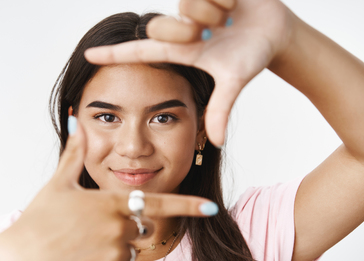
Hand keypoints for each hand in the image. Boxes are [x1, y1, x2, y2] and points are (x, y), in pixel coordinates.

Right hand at [0, 116, 215, 260]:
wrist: (19, 260)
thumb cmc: (38, 219)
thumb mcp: (59, 183)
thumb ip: (76, 154)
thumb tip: (77, 123)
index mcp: (112, 203)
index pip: (160, 204)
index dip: (188, 206)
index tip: (212, 208)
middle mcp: (119, 228)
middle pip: (139, 229)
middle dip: (123, 229)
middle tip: (90, 230)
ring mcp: (115, 255)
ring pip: (129, 252)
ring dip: (113, 250)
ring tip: (82, 246)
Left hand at [84, 0, 293, 145]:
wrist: (275, 30)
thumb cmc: (251, 55)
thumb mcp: (233, 81)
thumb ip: (221, 108)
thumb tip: (217, 142)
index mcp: (181, 49)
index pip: (141, 51)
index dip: (116, 55)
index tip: (88, 56)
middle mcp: (180, 27)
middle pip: (159, 24)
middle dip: (188, 29)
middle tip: (211, 33)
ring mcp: (191, 6)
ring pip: (187, 4)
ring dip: (214, 13)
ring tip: (229, 19)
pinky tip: (235, 4)